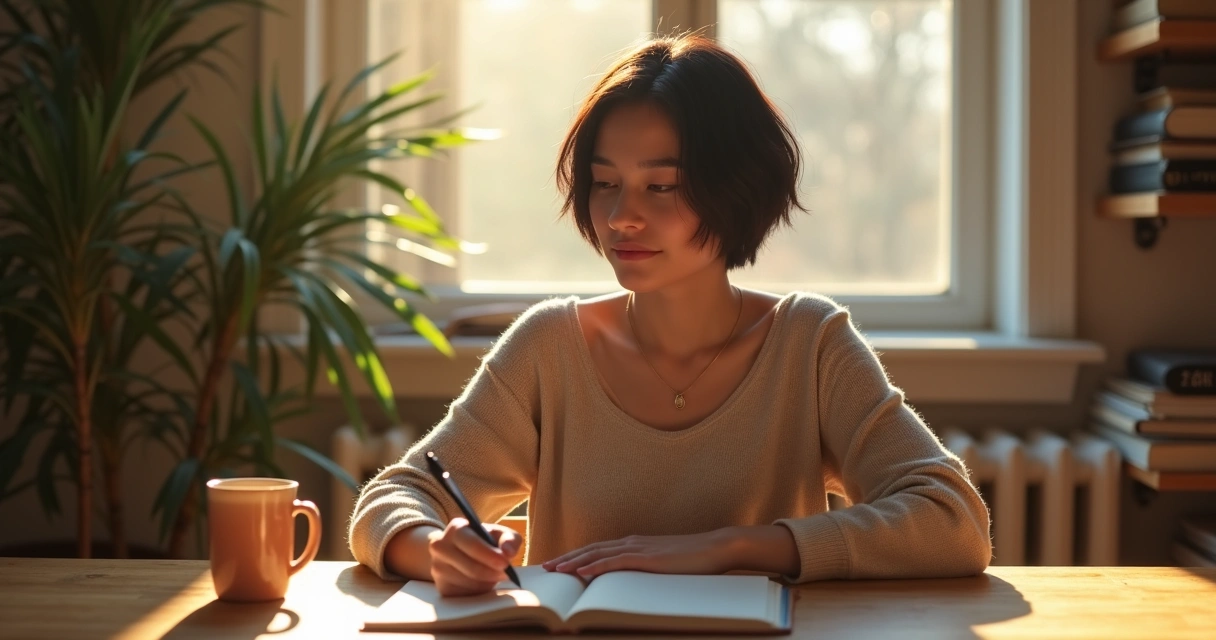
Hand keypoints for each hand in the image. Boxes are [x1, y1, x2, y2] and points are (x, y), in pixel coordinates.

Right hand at [427, 518, 521, 595]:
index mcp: (456, 529)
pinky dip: (479, 592)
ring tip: (495, 575)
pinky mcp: (441, 588)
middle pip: (470, 567)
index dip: (489, 555)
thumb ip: (509, 540)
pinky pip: (465, 595)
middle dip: (492, 572)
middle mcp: (441, 547)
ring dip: (487, 583)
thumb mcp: (499, 535)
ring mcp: (437, 568)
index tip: (505, 563)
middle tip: (507, 574)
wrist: (460, 553)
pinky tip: (483, 583)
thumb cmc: (485, 542)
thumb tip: (508, 552)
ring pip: (469, 583)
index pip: (471, 544)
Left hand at [541, 530, 734, 579]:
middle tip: (545, 568)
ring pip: (598, 554)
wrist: (715, 547)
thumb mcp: (663, 566)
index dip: (575, 556)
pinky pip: (615, 562)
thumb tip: (631, 583)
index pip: (598, 549)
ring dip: (574, 562)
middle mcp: (631, 542)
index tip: (558, 564)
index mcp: (634, 544)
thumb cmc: (693, 560)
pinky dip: (596, 567)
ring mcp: (639, 549)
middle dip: (566, 558)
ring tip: (555, 570)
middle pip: (591, 549)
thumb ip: (645, 570)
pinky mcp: (648, 558)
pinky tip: (582, 573)